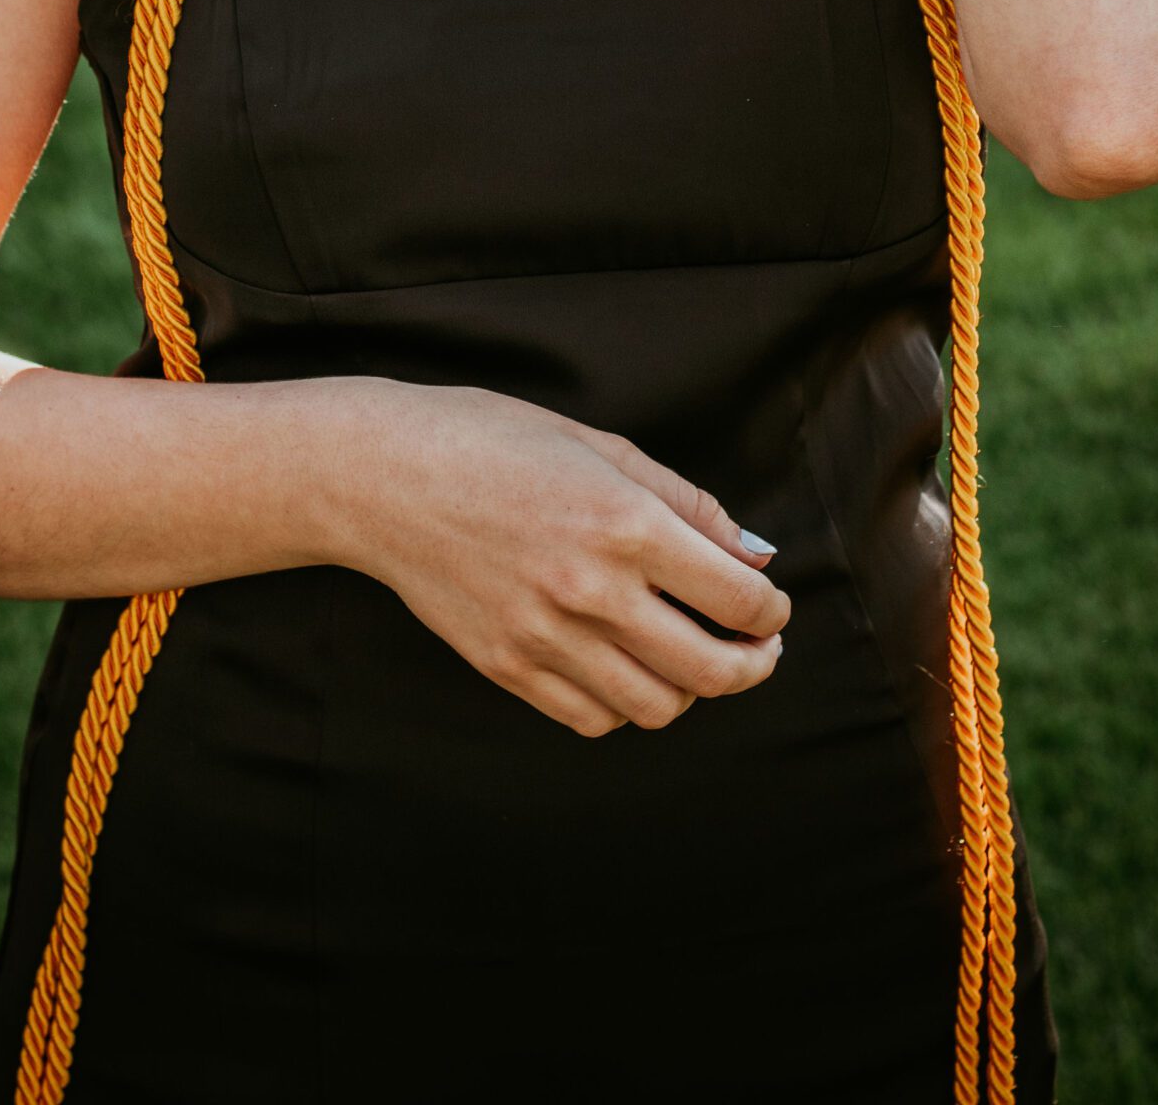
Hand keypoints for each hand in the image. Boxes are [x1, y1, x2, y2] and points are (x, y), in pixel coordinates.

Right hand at [329, 380, 790, 737]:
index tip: (770, 605)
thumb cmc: (494, 441)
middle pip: (713, 669)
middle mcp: (592, 588)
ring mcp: (546, 636)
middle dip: (754, 665)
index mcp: (625, 522)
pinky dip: (625, 703)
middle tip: (758, 650)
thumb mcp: (601, 446)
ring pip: (657, 706)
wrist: (386, 474)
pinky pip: (593, 717)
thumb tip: (755, 558)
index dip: (772, 610)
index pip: (740, 598)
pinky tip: (626, 666)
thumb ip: (686, 504)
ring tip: (692, 659)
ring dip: (692, 689)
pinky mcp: (507, 667)